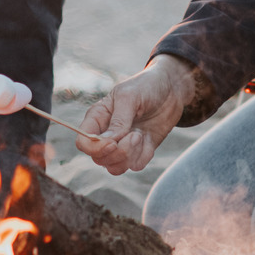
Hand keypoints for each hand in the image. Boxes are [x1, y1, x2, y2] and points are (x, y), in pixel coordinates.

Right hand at [75, 54, 195, 173]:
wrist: (171, 88)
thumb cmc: (146, 86)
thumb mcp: (129, 97)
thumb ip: (118, 120)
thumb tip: (109, 141)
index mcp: (97, 118)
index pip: (83, 143)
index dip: (94, 148)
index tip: (112, 143)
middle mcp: (106, 134)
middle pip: (99, 159)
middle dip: (118, 153)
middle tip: (135, 135)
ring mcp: (123, 144)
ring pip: (115, 167)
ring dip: (129, 156)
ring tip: (140, 136)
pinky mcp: (140, 150)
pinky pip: (135, 166)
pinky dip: (143, 156)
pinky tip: (149, 139)